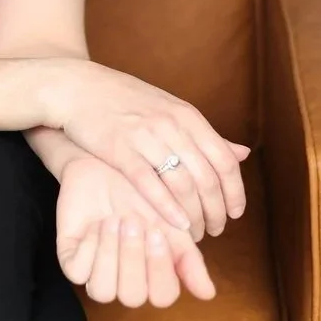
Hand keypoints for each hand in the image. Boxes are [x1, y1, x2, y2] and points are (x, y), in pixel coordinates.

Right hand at [53, 60, 249, 235]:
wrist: (78, 86)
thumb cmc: (125, 100)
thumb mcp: (171, 109)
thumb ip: (205, 135)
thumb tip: (243, 154)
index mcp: (187, 116)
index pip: (224, 161)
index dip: (235, 192)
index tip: (235, 214)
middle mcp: (171, 125)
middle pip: (207, 178)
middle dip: (216, 211)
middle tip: (216, 231)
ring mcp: (145, 137)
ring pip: (182, 185)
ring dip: (194, 216)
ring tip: (195, 234)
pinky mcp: (119, 149)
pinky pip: (150, 184)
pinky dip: (167, 208)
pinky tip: (175, 224)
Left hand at [55, 154, 215, 305]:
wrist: (108, 166)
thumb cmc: (143, 195)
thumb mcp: (173, 224)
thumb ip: (189, 259)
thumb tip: (209, 294)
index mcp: (151, 277)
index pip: (162, 296)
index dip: (160, 269)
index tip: (157, 231)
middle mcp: (124, 280)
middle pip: (132, 297)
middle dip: (133, 258)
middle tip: (133, 222)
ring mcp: (96, 272)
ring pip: (103, 291)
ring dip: (111, 255)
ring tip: (114, 222)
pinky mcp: (71, 260)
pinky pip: (78, 272)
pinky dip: (90, 248)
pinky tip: (97, 223)